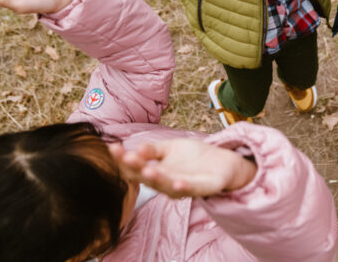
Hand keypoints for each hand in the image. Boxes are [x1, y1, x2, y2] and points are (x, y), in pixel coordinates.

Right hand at [110, 138, 257, 198]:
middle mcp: (168, 182)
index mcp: (158, 172)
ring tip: (148, 171)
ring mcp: (185, 186)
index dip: (124, 159)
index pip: (137, 167)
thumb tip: (137, 148)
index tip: (112, 148)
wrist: (225, 162)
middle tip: (126, 157)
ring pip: (167, 186)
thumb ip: (154, 150)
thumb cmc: (195, 157)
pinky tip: (177, 182)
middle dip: (136, 168)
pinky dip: (184, 187)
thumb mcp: (171, 148)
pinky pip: (192, 189)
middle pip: (148, 177)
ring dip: (157, 179)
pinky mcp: (203, 188)